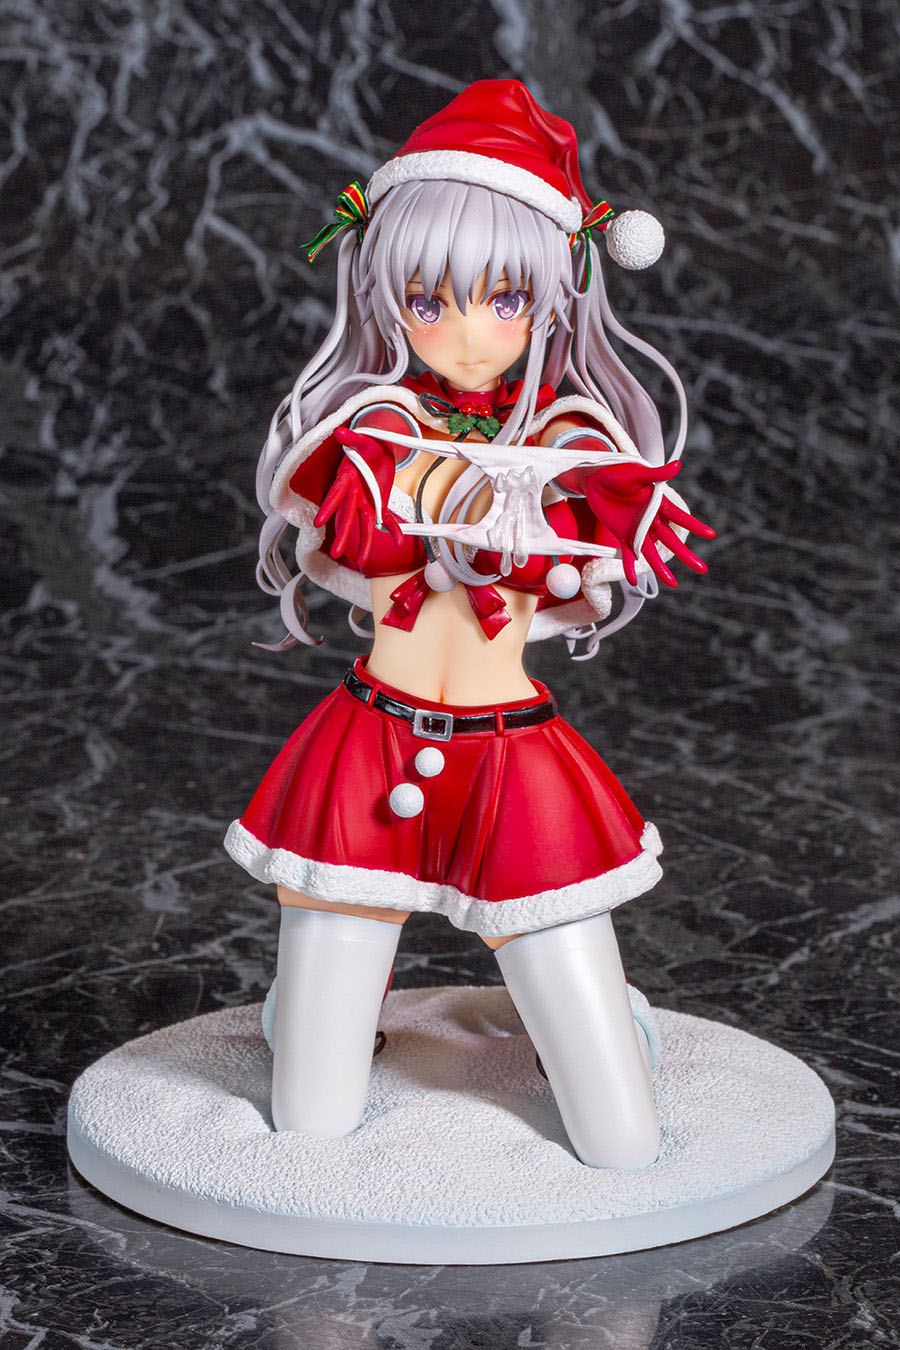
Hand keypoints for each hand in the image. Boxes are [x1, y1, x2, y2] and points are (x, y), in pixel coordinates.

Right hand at [313, 426, 405, 566]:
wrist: (379, 448)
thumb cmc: (367, 444)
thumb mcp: (361, 439)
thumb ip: (351, 438)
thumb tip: (340, 432)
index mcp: (346, 478)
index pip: (336, 494)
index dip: (328, 507)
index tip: (319, 522)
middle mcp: (354, 493)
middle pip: (347, 516)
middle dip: (342, 533)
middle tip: (336, 552)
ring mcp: (366, 500)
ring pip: (364, 523)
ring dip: (364, 541)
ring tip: (363, 562)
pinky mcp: (379, 503)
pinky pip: (386, 518)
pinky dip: (393, 529)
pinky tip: (399, 541)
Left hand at [581, 459, 715, 587]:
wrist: (595, 478)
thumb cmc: (618, 471)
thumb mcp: (637, 473)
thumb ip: (656, 474)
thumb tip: (678, 465)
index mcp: (658, 503)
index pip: (679, 517)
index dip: (694, 526)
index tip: (711, 535)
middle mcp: (651, 519)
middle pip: (671, 540)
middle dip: (686, 555)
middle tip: (703, 569)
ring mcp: (637, 529)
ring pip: (652, 552)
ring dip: (661, 568)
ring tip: (673, 584)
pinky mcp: (622, 535)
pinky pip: (627, 555)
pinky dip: (629, 568)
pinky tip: (633, 582)